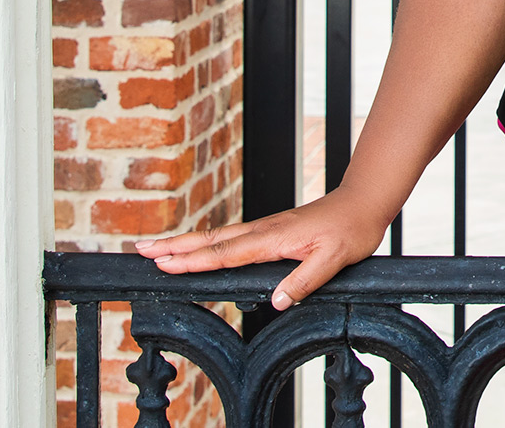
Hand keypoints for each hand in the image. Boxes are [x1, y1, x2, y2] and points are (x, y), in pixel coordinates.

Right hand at [135, 186, 390, 310]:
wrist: (363, 203)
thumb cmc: (351, 230)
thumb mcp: (335, 260)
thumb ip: (305, 280)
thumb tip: (276, 302)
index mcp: (273, 239)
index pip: (226, 253)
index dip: (194, 261)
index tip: (164, 264)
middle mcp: (264, 232)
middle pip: (211, 241)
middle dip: (175, 248)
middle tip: (140, 251)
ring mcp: (266, 230)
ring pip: (218, 237)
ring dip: (186, 243)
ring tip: (157, 249)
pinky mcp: (271, 231)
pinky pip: (232, 238)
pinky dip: (208, 242)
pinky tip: (199, 248)